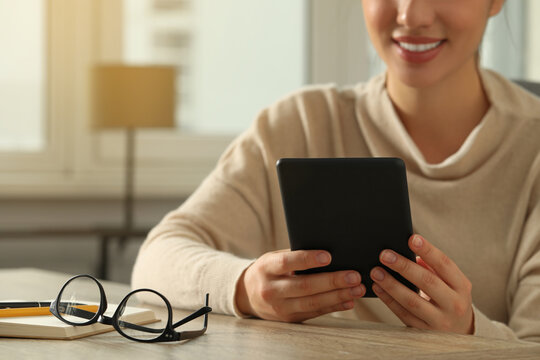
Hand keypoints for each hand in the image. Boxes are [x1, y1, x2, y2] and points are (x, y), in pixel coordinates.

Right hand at [236, 249, 365, 321]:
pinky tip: (348, 300)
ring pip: (312, 303)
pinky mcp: (289, 318)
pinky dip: (333, 306)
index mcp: (267, 268)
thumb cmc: (268, 270)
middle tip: (354, 275)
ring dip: (338, 296)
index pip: (287, 262)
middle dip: (332, 281)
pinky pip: (314, 313)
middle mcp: (271, 289)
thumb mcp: (274, 258)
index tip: (328, 256)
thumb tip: (328, 252)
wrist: (247, 294)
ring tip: (357, 289)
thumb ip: (294, 255)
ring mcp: (280, 307)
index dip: (307, 259)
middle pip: (304, 286)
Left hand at [370, 235, 473, 333]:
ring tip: (376, 271)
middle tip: (385, 255)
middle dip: (404, 266)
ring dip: (391, 284)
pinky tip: (378, 288)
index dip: (428, 250)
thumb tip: (409, 252)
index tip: (411, 238)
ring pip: (412, 301)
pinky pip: (402, 314)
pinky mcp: (424, 331)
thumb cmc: (449, 298)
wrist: (459, 332)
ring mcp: (439, 320)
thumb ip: (432, 267)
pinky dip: (388, 300)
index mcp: (461, 286)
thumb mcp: (450, 282)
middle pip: (427, 281)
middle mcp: (454, 304)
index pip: (444, 264)